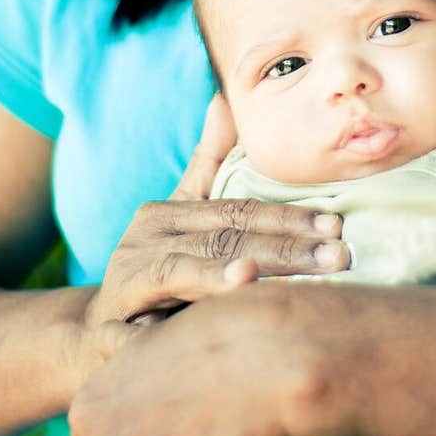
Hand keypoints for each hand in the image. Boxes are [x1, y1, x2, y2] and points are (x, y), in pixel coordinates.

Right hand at [70, 95, 347, 385]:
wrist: (98, 333)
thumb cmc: (160, 269)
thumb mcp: (183, 214)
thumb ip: (208, 162)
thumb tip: (225, 99)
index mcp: (165, 215)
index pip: (238, 212)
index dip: (288, 217)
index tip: (336, 225)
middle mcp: (142, 243)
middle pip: (222, 243)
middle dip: (284, 252)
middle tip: (337, 257)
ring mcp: (123, 287)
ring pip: (182, 277)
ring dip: (223, 280)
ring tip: (257, 278)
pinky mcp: (107, 336)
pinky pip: (141, 337)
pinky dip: (166, 334)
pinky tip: (202, 333)